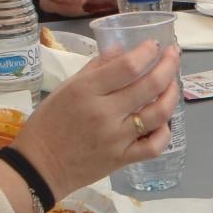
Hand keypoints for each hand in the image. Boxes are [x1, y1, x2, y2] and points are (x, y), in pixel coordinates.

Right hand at [18, 40, 179, 193]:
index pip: (128, 66)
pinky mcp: (123, 159)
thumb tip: (121, 50)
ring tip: (173, 84)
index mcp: (86, 91)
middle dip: (168, 65)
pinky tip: (163, 121)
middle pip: (150, 86)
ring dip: (172, 94)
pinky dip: (165, 132)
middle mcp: (105, 113)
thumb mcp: (66, 88)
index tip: (154, 45)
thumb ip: (95, 67)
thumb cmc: (48, 123)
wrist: (39, 167)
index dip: (147, 52)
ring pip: (158, 113)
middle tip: (173, 55)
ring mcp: (117, 138)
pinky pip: (154, 146)